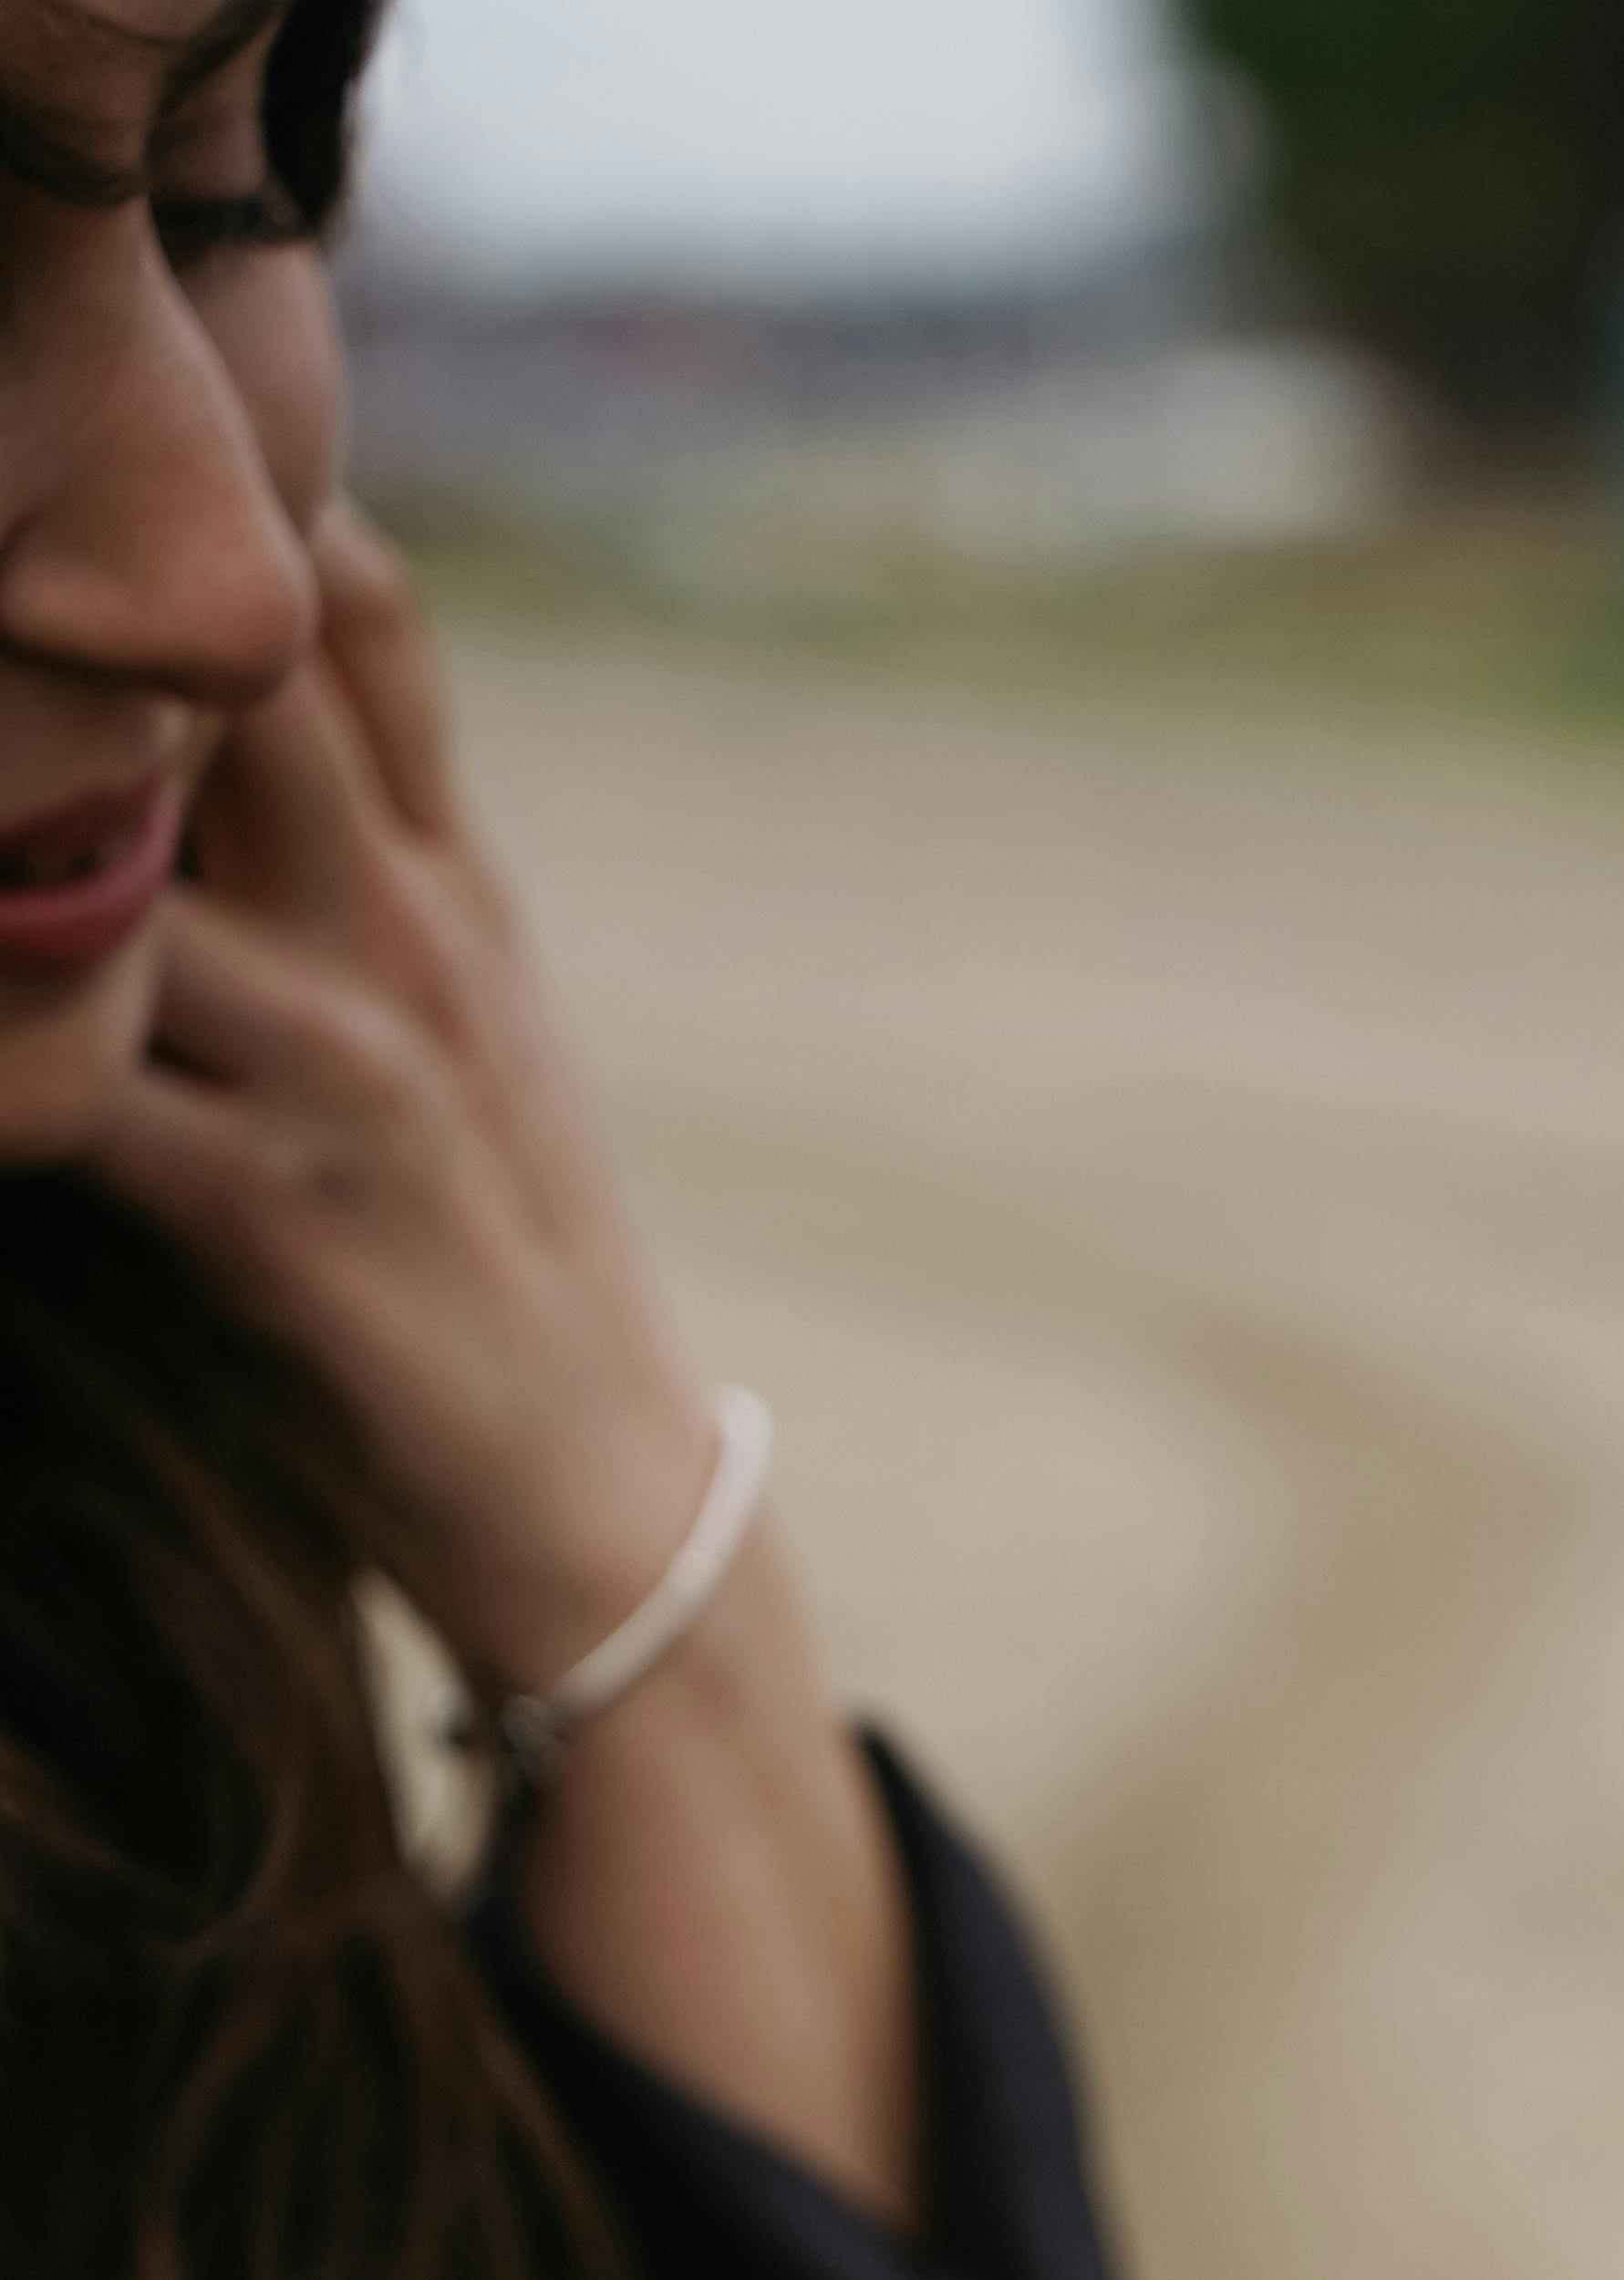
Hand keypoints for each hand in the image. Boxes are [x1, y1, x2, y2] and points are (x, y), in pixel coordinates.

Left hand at [81, 508, 721, 1689]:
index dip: (229, 494)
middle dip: (65, 628)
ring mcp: (350, 1071)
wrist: (605, 1521)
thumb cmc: (500, 1274)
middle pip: (226, 679)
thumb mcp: (476, 1033)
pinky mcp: (282, 1214)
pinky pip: (75, 1091)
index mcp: (456, 886)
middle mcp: (407, 943)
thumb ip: (369, 865)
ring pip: (112, 865)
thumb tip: (200, 725)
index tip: (86, 461)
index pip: (357, 610)